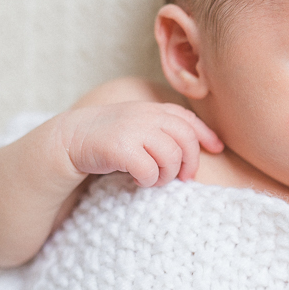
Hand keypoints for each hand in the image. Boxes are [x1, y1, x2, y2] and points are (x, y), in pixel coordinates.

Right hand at [60, 101, 222, 186]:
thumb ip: (165, 130)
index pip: (188, 120)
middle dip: (190, 163)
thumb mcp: (140, 126)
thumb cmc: (111, 136)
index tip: (217, 149)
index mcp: (154, 109)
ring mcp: (134, 129)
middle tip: (184, 178)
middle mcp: (147, 115)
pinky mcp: (121, 147)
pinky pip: (150, 170)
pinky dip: (149, 180)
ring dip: (167, 175)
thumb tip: (202, 146)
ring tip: (155, 179)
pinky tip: (139, 180)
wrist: (71, 139)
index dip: (206, 135)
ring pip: (171, 157)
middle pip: (186, 141)